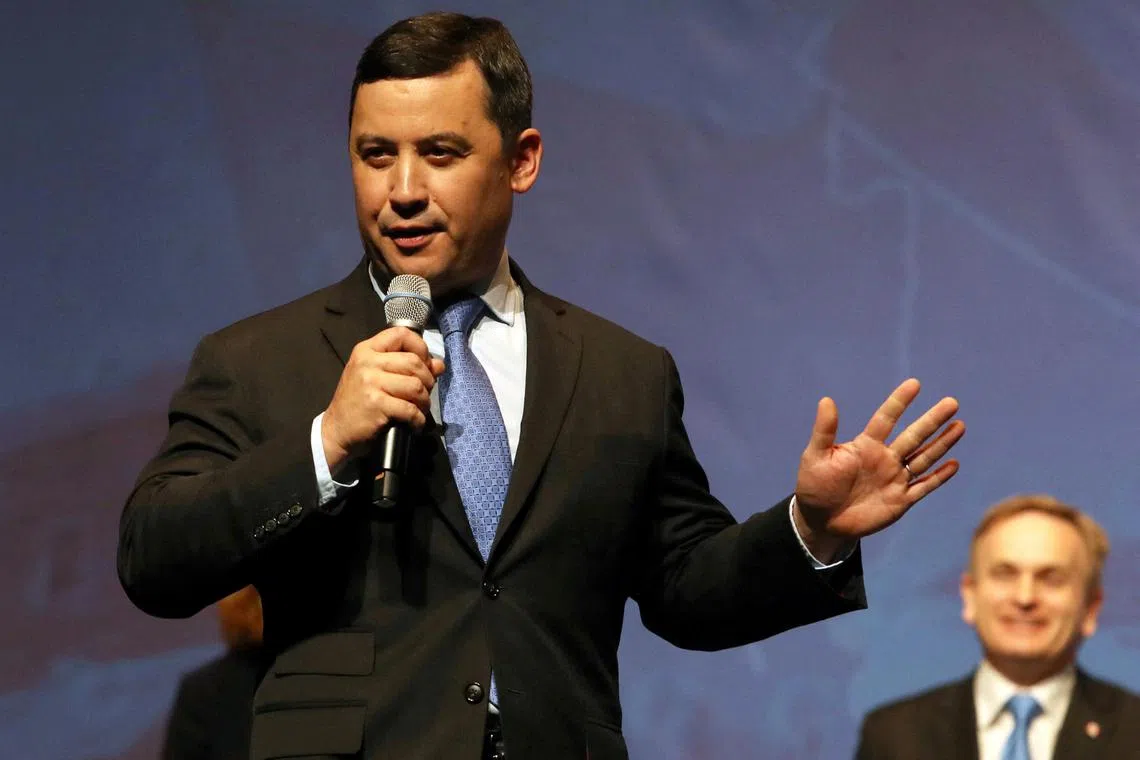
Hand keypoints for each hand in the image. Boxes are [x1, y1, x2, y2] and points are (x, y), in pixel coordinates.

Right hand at [321, 327, 445, 471]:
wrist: (336, 429)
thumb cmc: (358, 401)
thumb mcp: (377, 377)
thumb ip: (405, 367)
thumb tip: (439, 365)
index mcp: (366, 350)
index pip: (401, 334)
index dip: (420, 347)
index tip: (425, 364)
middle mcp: (367, 362)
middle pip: (414, 362)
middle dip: (427, 380)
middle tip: (424, 394)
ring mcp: (370, 383)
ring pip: (416, 386)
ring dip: (424, 401)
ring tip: (419, 409)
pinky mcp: (376, 404)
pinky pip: (410, 409)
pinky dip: (418, 419)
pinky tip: (415, 424)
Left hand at [793, 378, 964, 560]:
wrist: (821, 520)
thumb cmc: (815, 485)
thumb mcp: (815, 456)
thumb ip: (824, 431)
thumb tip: (826, 400)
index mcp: (865, 446)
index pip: (886, 419)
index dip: (899, 402)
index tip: (914, 383)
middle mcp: (884, 459)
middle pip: (913, 436)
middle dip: (932, 420)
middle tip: (952, 402)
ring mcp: (894, 479)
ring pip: (923, 458)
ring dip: (942, 444)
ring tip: (960, 426)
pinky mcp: (900, 501)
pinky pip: (923, 487)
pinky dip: (939, 477)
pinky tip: (954, 464)